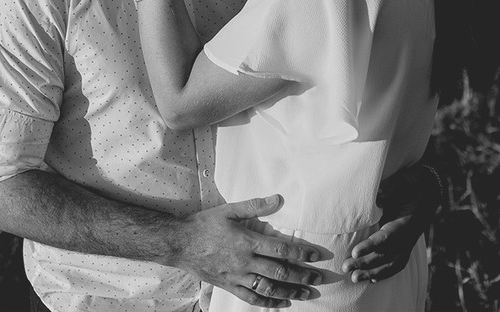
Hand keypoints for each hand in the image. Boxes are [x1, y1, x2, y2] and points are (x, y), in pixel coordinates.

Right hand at [176, 195, 329, 307]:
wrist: (180, 243)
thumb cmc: (205, 224)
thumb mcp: (229, 210)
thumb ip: (255, 206)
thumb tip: (278, 198)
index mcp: (247, 241)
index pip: (281, 248)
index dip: (301, 253)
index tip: (316, 255)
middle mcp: (244, 261)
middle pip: (279, 271)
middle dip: (302, 275)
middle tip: (319, 278)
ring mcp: (237, 276)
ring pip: (269, 288)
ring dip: (290, 292)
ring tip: (307, 294)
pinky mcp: (229, 286)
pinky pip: (252, 298)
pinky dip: (268, 302)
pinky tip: (282, 304)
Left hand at [342, 162, 441, 282]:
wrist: (429, 190)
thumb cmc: (412, 184)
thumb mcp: (402, 181)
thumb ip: (389, 189)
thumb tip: (376, 196)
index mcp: (405, 222)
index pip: (386, 237)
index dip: (371, 246)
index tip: (354, 252)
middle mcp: (408, 236)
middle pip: (386, 254)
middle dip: (365, 263)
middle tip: (346, 267)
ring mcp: (408, 243)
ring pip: (391, 264)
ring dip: (372, 272)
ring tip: (355, 278)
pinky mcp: (407, 246)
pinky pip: (397, 264)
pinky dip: (385, 273)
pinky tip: (373, 280)